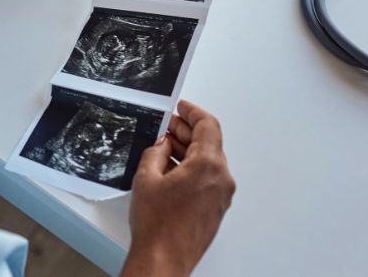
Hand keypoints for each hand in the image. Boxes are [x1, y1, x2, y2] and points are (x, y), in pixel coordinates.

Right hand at [121, 101, 235, 276]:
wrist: (163, 260)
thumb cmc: (157, 226)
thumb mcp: (146, 177)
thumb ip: (155, 152)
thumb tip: (162, 144)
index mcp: (207, 166)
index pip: (208, 125)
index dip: (193, 112)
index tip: (181, 107)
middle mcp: (221, 179)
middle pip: (209, 142)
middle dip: (187, 131)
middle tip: (167, 125)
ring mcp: (221, 195)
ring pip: (208, 161)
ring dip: (188, 150)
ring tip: (163, 148)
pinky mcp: (216, 208)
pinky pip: (208, 178)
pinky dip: (192, 167)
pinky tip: (170, 169)